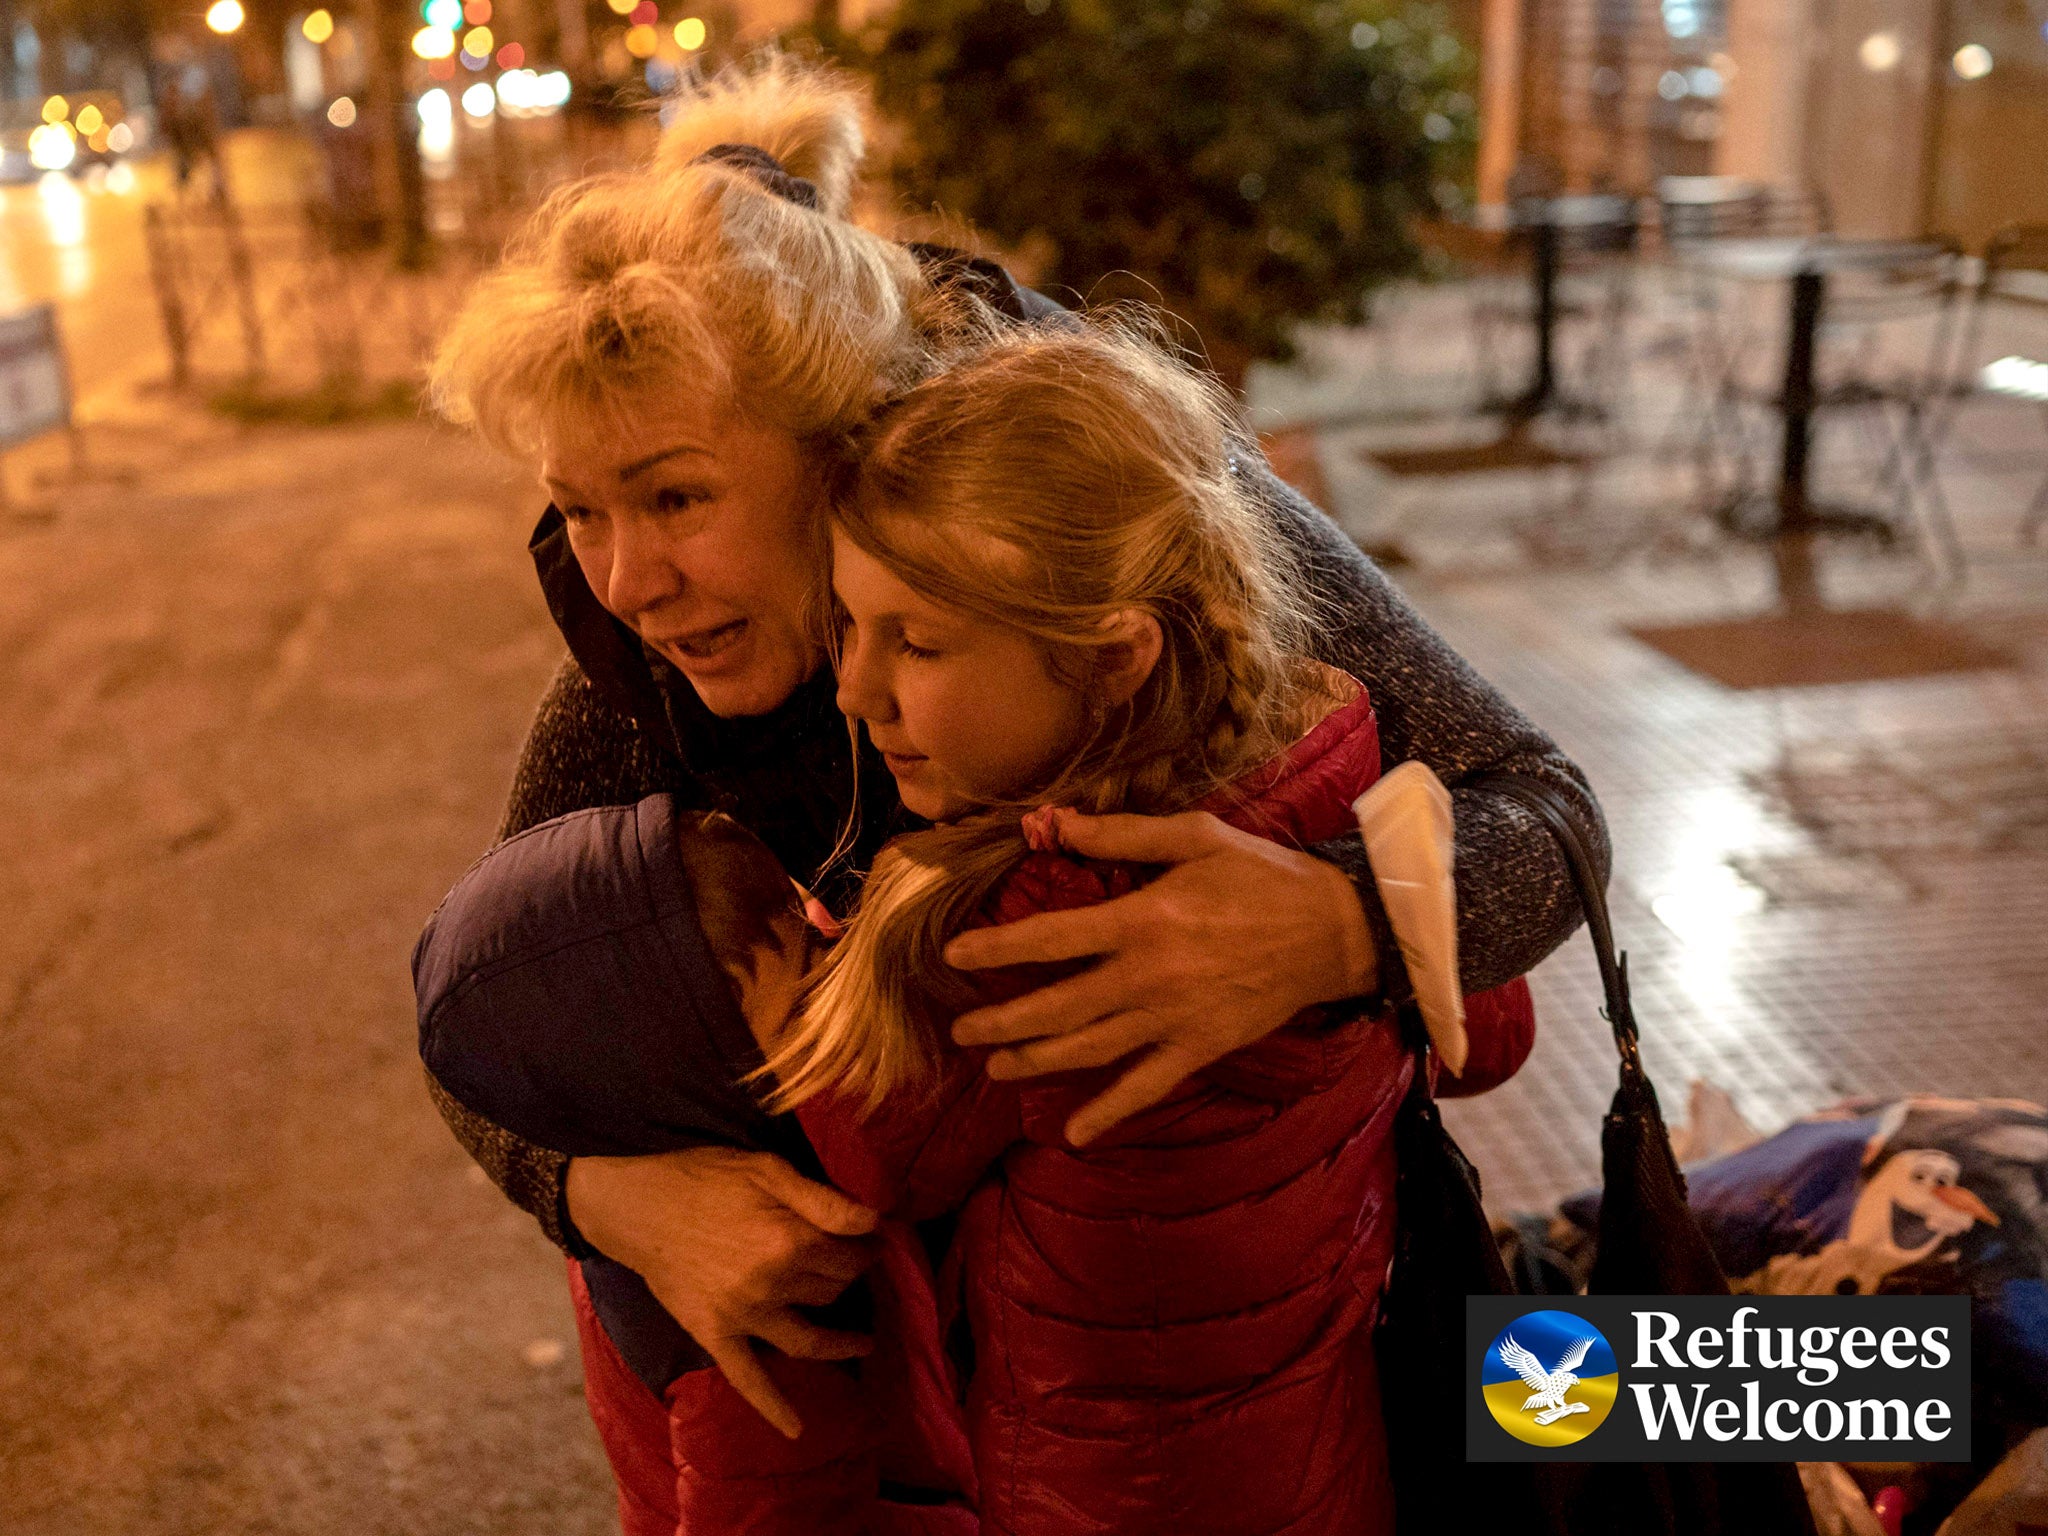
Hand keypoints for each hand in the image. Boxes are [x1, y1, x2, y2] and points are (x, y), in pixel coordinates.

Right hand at [565, 1147, 879, 1437]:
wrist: (639, 1205)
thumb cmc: (707, 1177)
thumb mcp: (770, 1170)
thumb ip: (826, 1200)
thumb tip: (875, 1222)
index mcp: (790, 1239)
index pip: (851, 1256)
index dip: (867, 1247)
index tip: (870, 1242)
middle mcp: (772, 1284)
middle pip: (832, 1291)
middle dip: (849, 1278)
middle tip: (853, 1269)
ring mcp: (743, 1316)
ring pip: (809, 1339)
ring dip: (841, 1344)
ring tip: (865, 1343)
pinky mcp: (715, 1336)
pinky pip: (748, 1379)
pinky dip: (773, 1407)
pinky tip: (797, 1429)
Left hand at [944, 808, 1375, 1146]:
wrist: (1334, 931)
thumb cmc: (1263, 875)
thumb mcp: (1195, 836)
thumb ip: (1121, 836)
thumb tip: (1055, 823)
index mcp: (1142, 920)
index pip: (1050, 938)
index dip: (997, 948)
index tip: (954, 955)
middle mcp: (1148, 976)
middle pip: (1057, 1006)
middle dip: (1002, 1020)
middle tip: (960, 1030)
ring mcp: (1173, 1019)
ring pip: (1089, 1050)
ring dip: (1037, 1061)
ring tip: (996, 1067)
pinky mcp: (1200, 1048)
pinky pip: (1146, 1087)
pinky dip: (1109, 1112)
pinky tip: (1075, 1134)